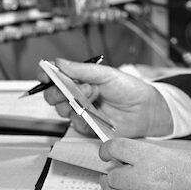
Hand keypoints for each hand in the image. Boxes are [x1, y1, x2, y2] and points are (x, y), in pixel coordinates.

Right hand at [40, 59, 172, 137]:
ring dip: (72, 102)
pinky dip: (82, 117)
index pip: (58, 77)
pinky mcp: (88, 127)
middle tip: (72, 88)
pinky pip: (75, 124)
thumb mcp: (107, 74)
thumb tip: (60, 62)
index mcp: (83, 80)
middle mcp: (79, 95)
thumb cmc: (130, 89)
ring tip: (92, 95)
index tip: (44, 74)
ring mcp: (82, 111)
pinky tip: (94, 111)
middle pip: (53, 95)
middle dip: (56, 91)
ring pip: (62, 110)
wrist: (146, 110)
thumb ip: (83, 70)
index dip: (47, 75)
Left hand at [99, 138, 190, 189]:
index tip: (107, 149)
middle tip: (119, 163)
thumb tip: (129, 154)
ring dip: (116, 186)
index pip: (116, 149)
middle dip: (113, 168)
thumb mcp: (175, 150)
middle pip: (111, 175)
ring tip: (122, 179)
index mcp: (151, 157)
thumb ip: (149, 152)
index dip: (108, 148)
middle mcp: (145, 179)